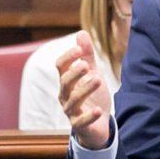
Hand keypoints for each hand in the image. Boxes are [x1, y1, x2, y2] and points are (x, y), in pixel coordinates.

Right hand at [55, 30, 111, 147]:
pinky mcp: (79, 125)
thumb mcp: (92, 73)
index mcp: (66, 81)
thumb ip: (87, 55)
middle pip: (65, 82)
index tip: (79, 49)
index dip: (68, 57)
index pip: (60, 66)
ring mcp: (71, 111)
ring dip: (85, 89)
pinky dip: (89, 116)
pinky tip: (97, 110)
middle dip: (74, 73)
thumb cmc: (92, 96)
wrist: (98, 124)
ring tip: (99, 79)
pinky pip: (81, 121)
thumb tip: (81, 32)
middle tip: (87, 65)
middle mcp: (65, 95)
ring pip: (73, 100)